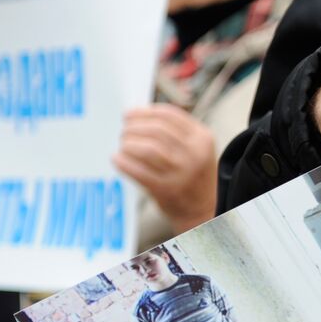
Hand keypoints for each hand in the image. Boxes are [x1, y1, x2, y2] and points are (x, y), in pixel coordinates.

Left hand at [112, 105, 217, 232]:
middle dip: (134, 127)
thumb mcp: (197, 148)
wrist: (203, 210)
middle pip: (157, 129)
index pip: (170, 114)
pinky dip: (125, 163)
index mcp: (202, 137)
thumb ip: (177, 132)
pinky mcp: (167, 189)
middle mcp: (194, 153)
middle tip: (124, 131)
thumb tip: (139, 117)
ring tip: (122, 144)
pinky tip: (117, 159)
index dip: (145, 112)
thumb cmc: (194, 175)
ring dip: (129, 143)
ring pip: (148, 148)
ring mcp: (181, 172)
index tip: (129, 114)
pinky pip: (140, 171)